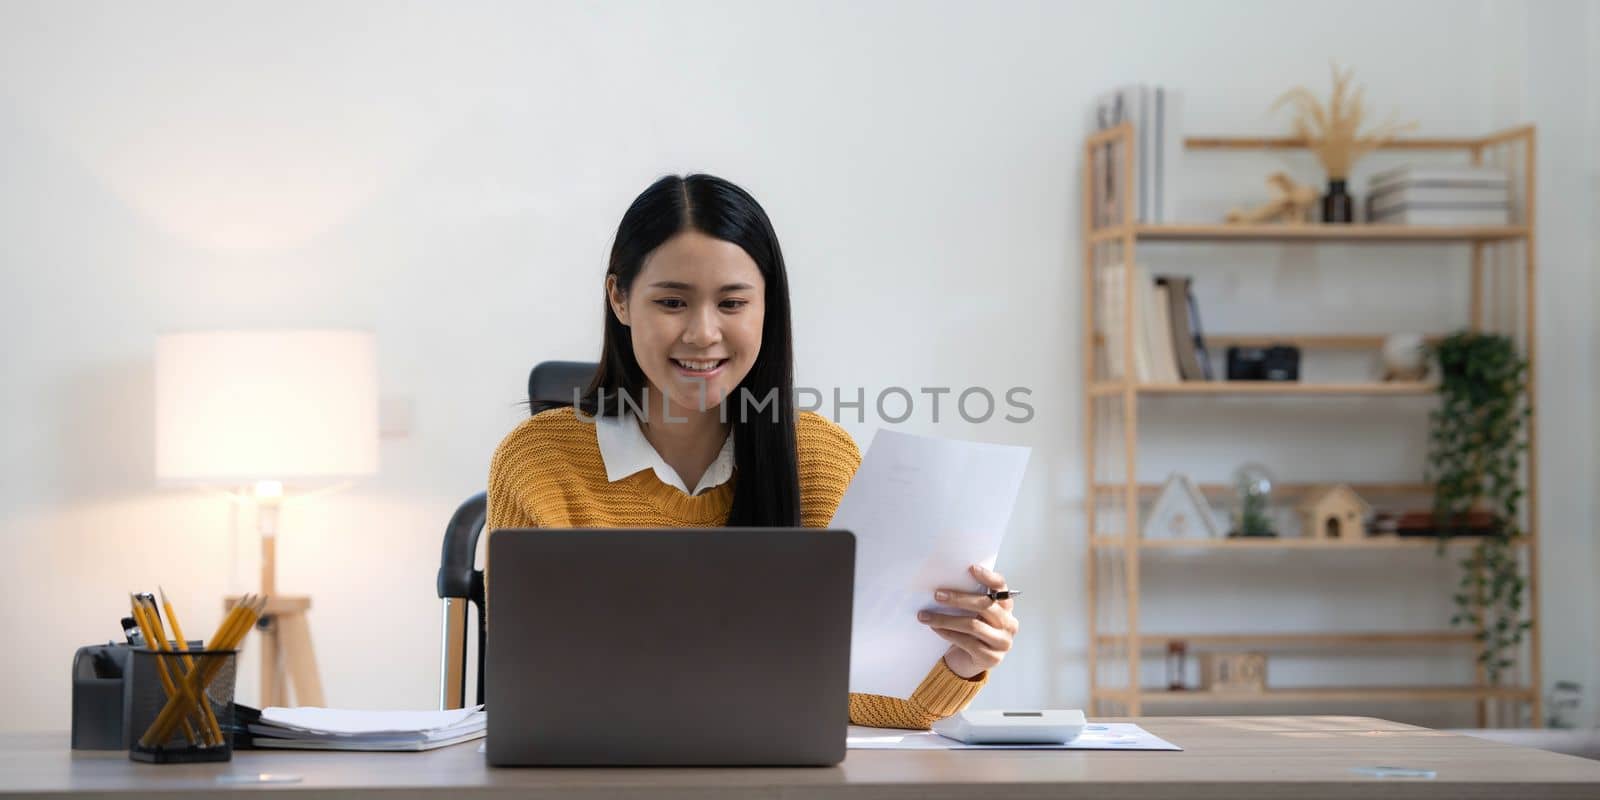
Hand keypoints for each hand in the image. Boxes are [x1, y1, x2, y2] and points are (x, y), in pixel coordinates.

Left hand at [917, 564, 1018, 678]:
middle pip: (985, 605)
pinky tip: (935, 628)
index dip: (988, 577)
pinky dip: (948, 634)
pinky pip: (966, 642)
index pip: (1001, 587)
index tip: (971, 568)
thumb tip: (943, 586)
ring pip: (973, 625)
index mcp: (1006, 607)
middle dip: (958, 599)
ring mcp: (1002, 642)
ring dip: (945, 619)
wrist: (970, 661)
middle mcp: (1009, 623)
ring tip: (926, 615)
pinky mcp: (991, 657)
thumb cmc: (971, 631)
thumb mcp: (973, 613)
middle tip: (937, 595)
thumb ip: (968, 600)